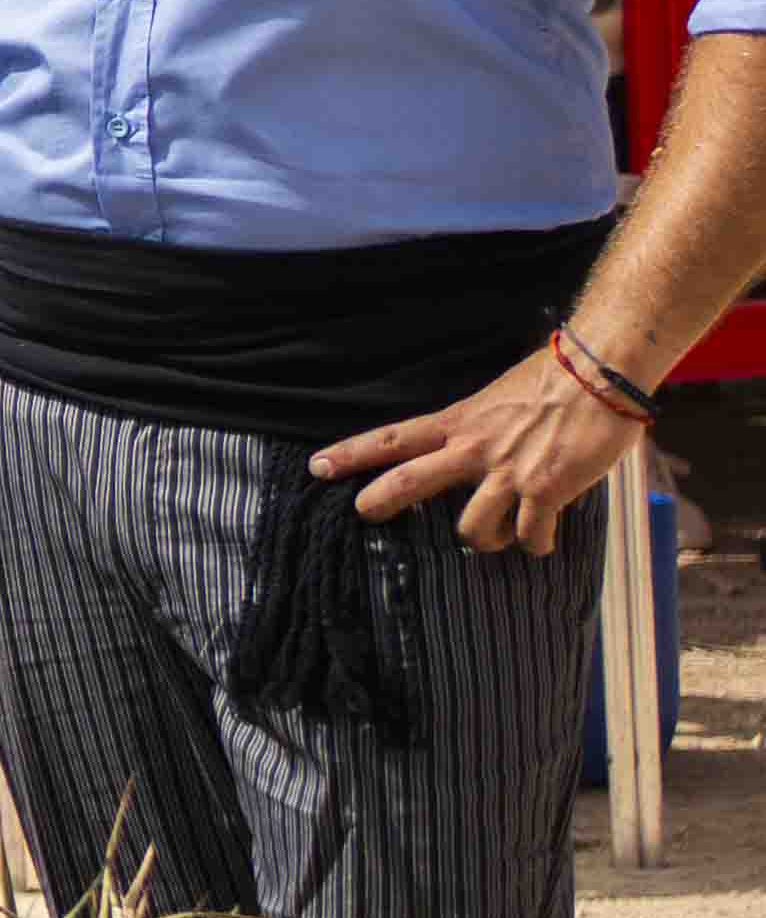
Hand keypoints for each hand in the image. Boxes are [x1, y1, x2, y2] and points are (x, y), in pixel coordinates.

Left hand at [326, 345, 643, 563]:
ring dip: (486, 541)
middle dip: (380, 502)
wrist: (600, 373)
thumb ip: (479, 429)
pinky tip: (542, 539)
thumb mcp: (498, 399)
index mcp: (460, 423)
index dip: (352, 454)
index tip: (317, 467)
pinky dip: (536, 544)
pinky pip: (531, 537)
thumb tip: (473, 455)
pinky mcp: (546, 490)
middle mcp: (474, 449)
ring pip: (473, 530)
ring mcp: (508, 472)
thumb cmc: (555, 381)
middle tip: (365, 513)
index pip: (393, 439)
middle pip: (408, 481)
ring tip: (502, 536)